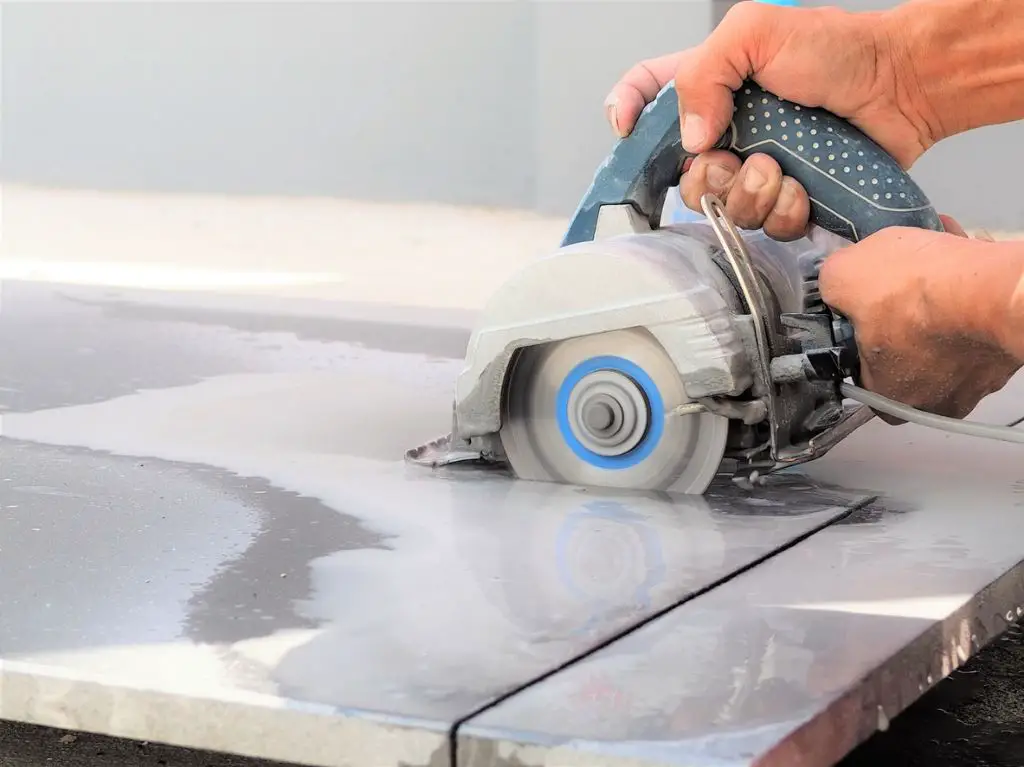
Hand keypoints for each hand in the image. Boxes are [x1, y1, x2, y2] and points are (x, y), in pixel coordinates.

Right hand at [605, 2, 937, 239]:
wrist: (900, 86)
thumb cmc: (837, 49)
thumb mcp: (756, 32)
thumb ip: (704, 74)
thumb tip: (692, 140)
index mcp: (707, 86)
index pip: (643, 98)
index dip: (625, 116)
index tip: (628, 134)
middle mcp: (725, 131)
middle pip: (679, 175)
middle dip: (704, 177)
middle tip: (735, 158)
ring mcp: (755, 168)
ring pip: (721, 209)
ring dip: (747, 195)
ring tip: (779, 171)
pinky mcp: (787, 198)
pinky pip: (765, 226)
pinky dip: (782, 212)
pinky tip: (802, 189)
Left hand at [818, 216, 1022, 420]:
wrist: (993, 288)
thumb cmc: (916, 294)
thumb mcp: (844, 276)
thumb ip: (832, 284)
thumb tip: (835, 280)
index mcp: (888, 398)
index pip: (860, 374)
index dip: (857, 335)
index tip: (862, 307)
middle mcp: (935, 400)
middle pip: (906, 349)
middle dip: (902, 310)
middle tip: (901, 279)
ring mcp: (978, 380)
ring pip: (946, 331)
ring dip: (939, 296)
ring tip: (936, 259)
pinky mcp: (1007, 353)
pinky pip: (979, 317)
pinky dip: (971, 290)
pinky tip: (964, 259)